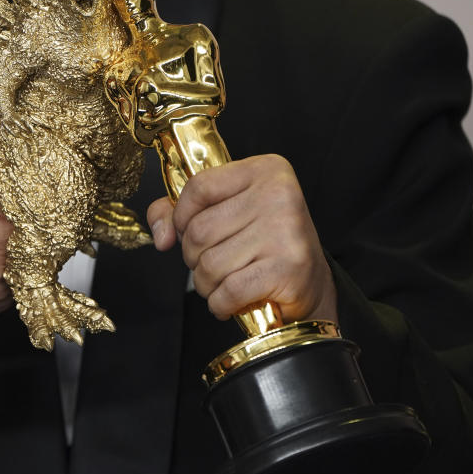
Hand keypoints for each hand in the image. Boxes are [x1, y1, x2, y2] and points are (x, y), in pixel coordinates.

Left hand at [147, 154, 336, 324]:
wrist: (310, 284)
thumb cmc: (263, 243)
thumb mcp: (227, 212)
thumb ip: (181, 212)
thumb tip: (161, 236)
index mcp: (265, 170)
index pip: (198, 187)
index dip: (180, 216)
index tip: (185, 231)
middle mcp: (279, 195)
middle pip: (199, 230)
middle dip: (194, 257)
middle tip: (213, 263)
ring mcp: (285, 231)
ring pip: (209, 264)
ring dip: (206, 283)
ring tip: (224, 282)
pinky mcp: (287, 269)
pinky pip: (228, 290)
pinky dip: (220, 303)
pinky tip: (230, 301)